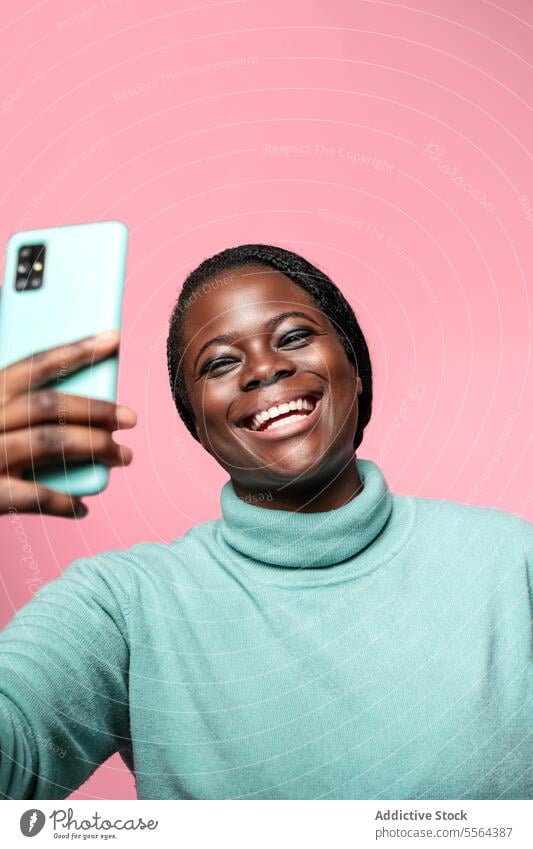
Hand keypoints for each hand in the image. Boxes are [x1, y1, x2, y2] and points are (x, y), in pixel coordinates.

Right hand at [0, 330, 136, 517]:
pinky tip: (81, 506)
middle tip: (130, 418)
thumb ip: (17, 405)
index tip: (111, 339)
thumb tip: (79, 408)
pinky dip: (62, 501)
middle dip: (96, 408)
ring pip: (50, 443)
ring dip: (94, 448)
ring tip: (124, 456)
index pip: (34, 364)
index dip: (75, 350)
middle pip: (49, 405)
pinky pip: (33, 495)